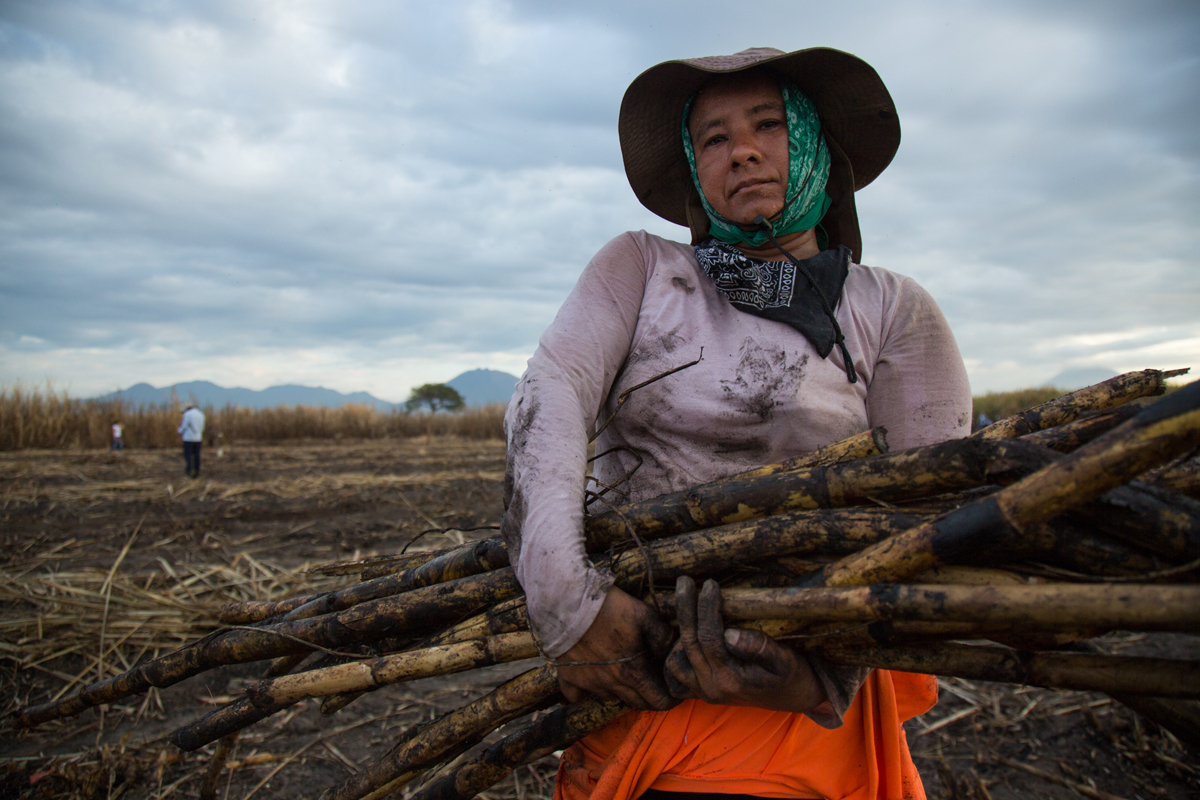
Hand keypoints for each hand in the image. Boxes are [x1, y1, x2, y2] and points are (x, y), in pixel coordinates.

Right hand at [556, 586, 676, 710]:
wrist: (568, 604)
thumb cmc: (609, 608)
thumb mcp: (645, 615)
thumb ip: (662, 636)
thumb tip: (669, 651)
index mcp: (632, 671)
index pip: (658, 700)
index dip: (670, 700)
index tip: (674, 696)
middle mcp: (611, 683)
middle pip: (636, 703)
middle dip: (649, 698)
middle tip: (653, 686)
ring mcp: (588, 683)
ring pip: (610, 699)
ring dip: (621, 692)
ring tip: (623, 678)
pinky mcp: (568, 678)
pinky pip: (577, 697)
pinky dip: (584, 694)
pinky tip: (590, 682)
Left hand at [664, 576, 825, 712]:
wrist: (794, 698)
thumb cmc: (791, 674)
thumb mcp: (784, 660)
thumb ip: (759, 647)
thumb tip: (731, 633)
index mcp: (732, 680)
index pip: (710, 638)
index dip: (707, 608)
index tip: (710, 584)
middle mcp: (712, 688)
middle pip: (690, 643)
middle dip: (685, 609)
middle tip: (684, 581)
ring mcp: (704, 691)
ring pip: (676, 658)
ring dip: (678, 629)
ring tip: (685, 600)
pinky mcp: (701, 690)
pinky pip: (678, 670)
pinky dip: (677, 649)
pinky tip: (686, 626)